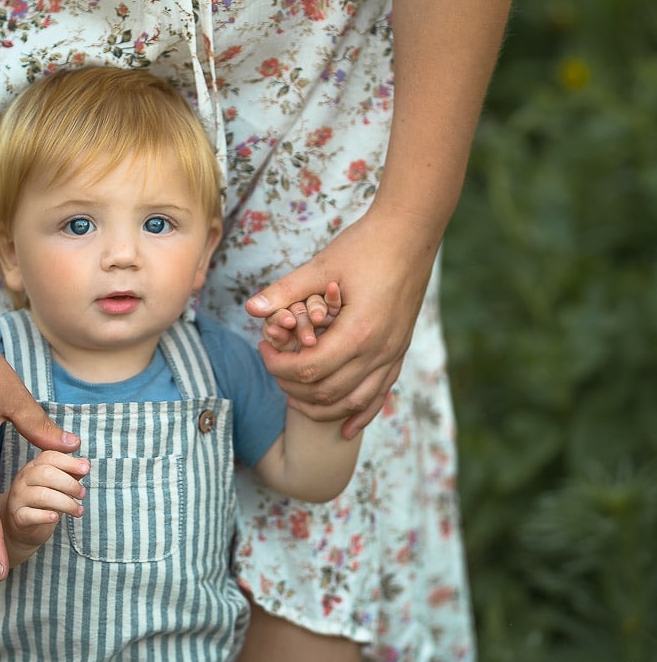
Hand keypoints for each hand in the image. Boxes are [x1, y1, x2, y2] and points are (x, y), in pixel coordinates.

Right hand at [5, 450, 90, 551]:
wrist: (22, 525)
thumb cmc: (44, 502)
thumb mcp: (58, 485)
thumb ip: (71, 474)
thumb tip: (85, 463)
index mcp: (33, 467)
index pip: (49, 457)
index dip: (69, 462)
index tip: (86, 469)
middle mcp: (23, 480)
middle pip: (45, 474)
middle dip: (69, 483)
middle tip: (82, 494)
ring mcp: (18, 498)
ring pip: (41, 495)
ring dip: (65, 503)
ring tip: (78, 510)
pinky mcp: (17, 517)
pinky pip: (29, 515)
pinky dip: (44, 516)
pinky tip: (55, 518)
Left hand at [247, 208, 437, 438]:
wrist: (411, 232)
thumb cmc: (366, 244)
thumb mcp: (322, 265)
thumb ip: (285, 290)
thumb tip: (251, 309)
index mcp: (358, 332)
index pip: (308, 370)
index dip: (278, 366)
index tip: (263, 350)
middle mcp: (378, 351)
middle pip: (327, 392)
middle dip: (292, 387)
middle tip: (273, 368)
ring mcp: (392, 354)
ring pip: (352, 402)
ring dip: (320, 408)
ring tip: (294, 398)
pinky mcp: (399, 352)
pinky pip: (380, 395)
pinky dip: (360, 414)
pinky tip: (345, 429)